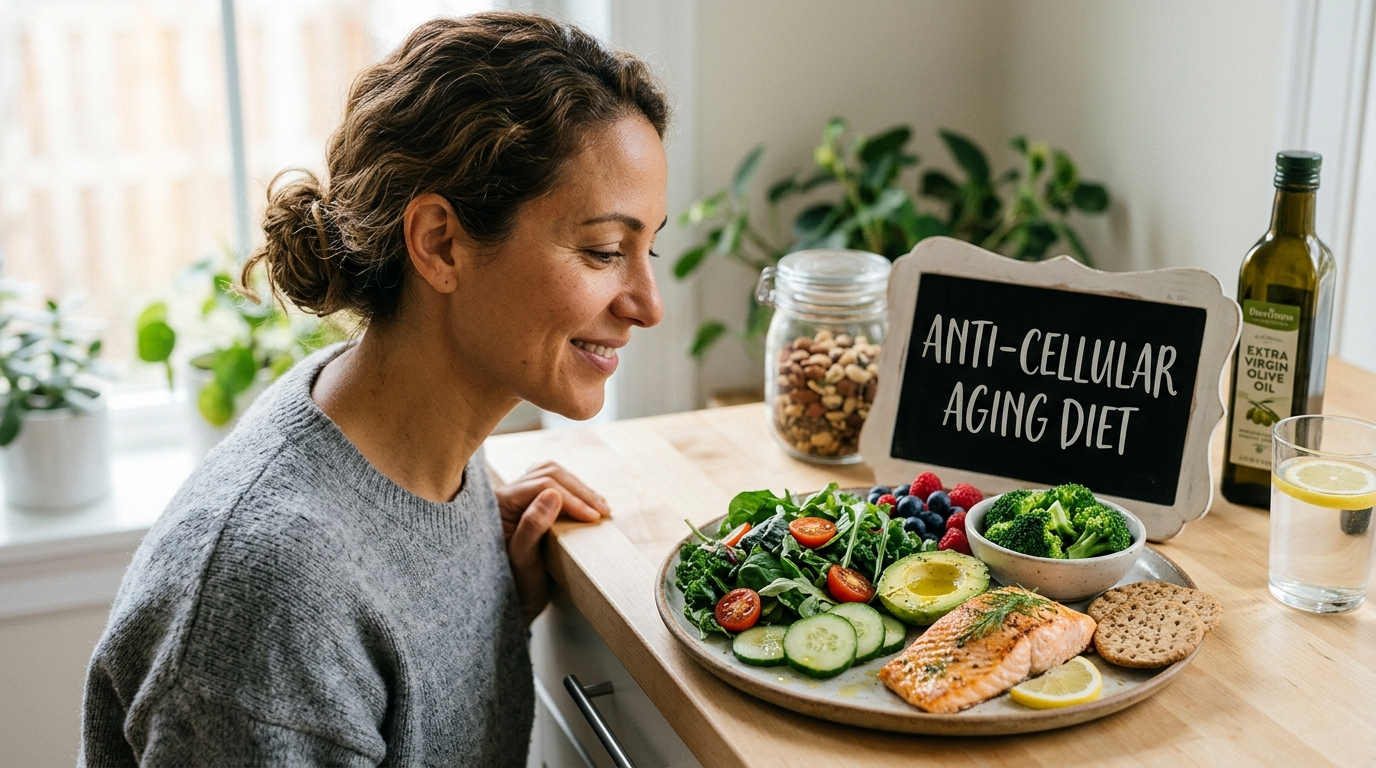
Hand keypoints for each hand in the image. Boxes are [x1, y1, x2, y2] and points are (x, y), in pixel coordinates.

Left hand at [495, 462, 609, 623]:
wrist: (509, 605)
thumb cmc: (513, 586)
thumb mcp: (523, 560)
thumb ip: (532, 526)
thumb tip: (553, 494)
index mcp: (499, 504)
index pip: (542, 485)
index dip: (572, 498)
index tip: (593, 517)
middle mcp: (506, 496)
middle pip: (548, 474)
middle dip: (579, 490)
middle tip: (602, 511)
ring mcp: (517, 499)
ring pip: (551, 476)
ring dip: (578, 489)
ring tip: (599, 507)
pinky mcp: (528, 507)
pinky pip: (551, 487)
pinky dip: (573, 493)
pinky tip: (588, 506)